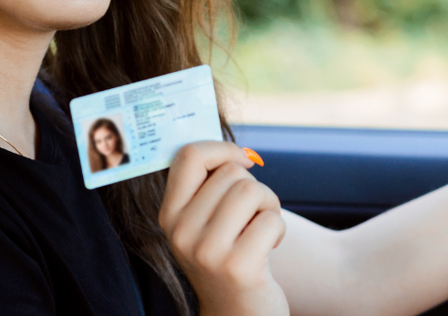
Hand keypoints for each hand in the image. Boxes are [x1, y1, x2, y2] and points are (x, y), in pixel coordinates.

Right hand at [159, 141, 288, 315]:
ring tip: (260, 229)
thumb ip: (209, 187)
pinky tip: (268, 249)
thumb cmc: (229, 257)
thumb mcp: (205, 223)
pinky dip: (278, 229)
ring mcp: (207, 251)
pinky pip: (271, 219)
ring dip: (268, 206)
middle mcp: (181, 232)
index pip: (189, 156)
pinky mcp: (238, 266)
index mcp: (169, 215)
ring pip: (252, 191)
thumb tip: (239, 151)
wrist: (237, 314)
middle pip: (231, 172)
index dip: (222, 149)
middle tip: (251, 216)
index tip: (242, 159)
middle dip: (254, 187)